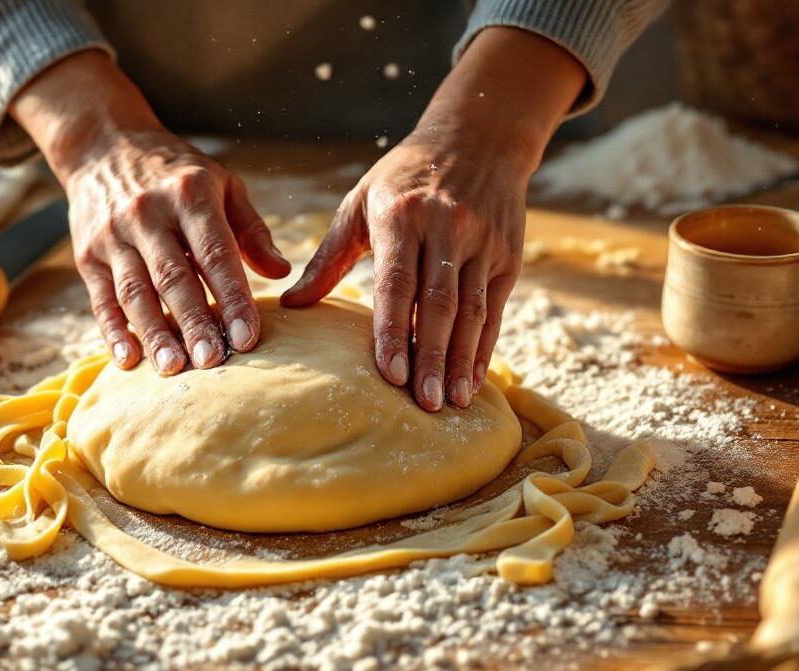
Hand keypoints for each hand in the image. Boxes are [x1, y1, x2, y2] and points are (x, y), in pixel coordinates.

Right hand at [12, 51, 288, 374]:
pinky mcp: (87, 255)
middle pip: (173, 277)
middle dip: (194, 322)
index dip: (232, 297)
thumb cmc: (176, 174)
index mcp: (189, 196)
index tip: (248, 337)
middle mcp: (147, 215)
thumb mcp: (221, 184)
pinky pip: (101, 298)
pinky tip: (129, 359)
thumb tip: (281, 273)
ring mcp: (113, 236)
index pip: (215, 253)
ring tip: (174, 368)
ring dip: (154, 333)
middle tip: (213, 362)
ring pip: (135, 292)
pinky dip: (114, 331)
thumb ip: (251, 230)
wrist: (103, 146)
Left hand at [281, 28, 584, 410]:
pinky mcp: (507, 256)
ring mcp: (481, 243)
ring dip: (461, 360)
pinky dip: (484, 347)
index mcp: (401, 216)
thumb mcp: (360, 203)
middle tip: (423, 404)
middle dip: (431, 358)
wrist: (478, 138)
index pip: (397, 284)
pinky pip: (495, 309)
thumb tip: (291, 305)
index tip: (390, 374)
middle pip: (438, 305)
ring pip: (472, 311)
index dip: (394, 331)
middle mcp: (445, 229)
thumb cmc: (404, 177)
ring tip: (451, 402)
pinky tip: (474, 380)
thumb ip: (328, 257)